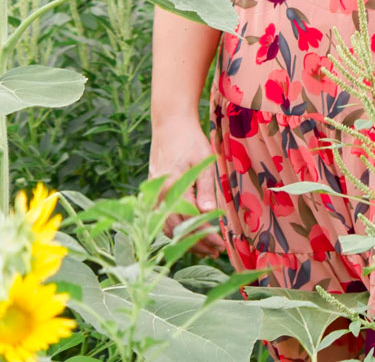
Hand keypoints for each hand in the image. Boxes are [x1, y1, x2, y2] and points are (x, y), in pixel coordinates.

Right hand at [148, 117, 223, 258]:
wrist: (170, 123)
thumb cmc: (190, 140)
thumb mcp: (203, 162)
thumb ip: (205, 189)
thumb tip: (208, 214)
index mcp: (173, 187)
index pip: (189, 221)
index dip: (205, 236)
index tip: (220, 245)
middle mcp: (160, 194)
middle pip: (177, 229)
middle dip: (196, 243)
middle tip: (216, 250)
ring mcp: (154, 194)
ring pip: (167, 226)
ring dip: (185, 239)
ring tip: (204, 247)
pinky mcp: (153, 192)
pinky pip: (162, 218)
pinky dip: (175, 229)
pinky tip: (187, 232)